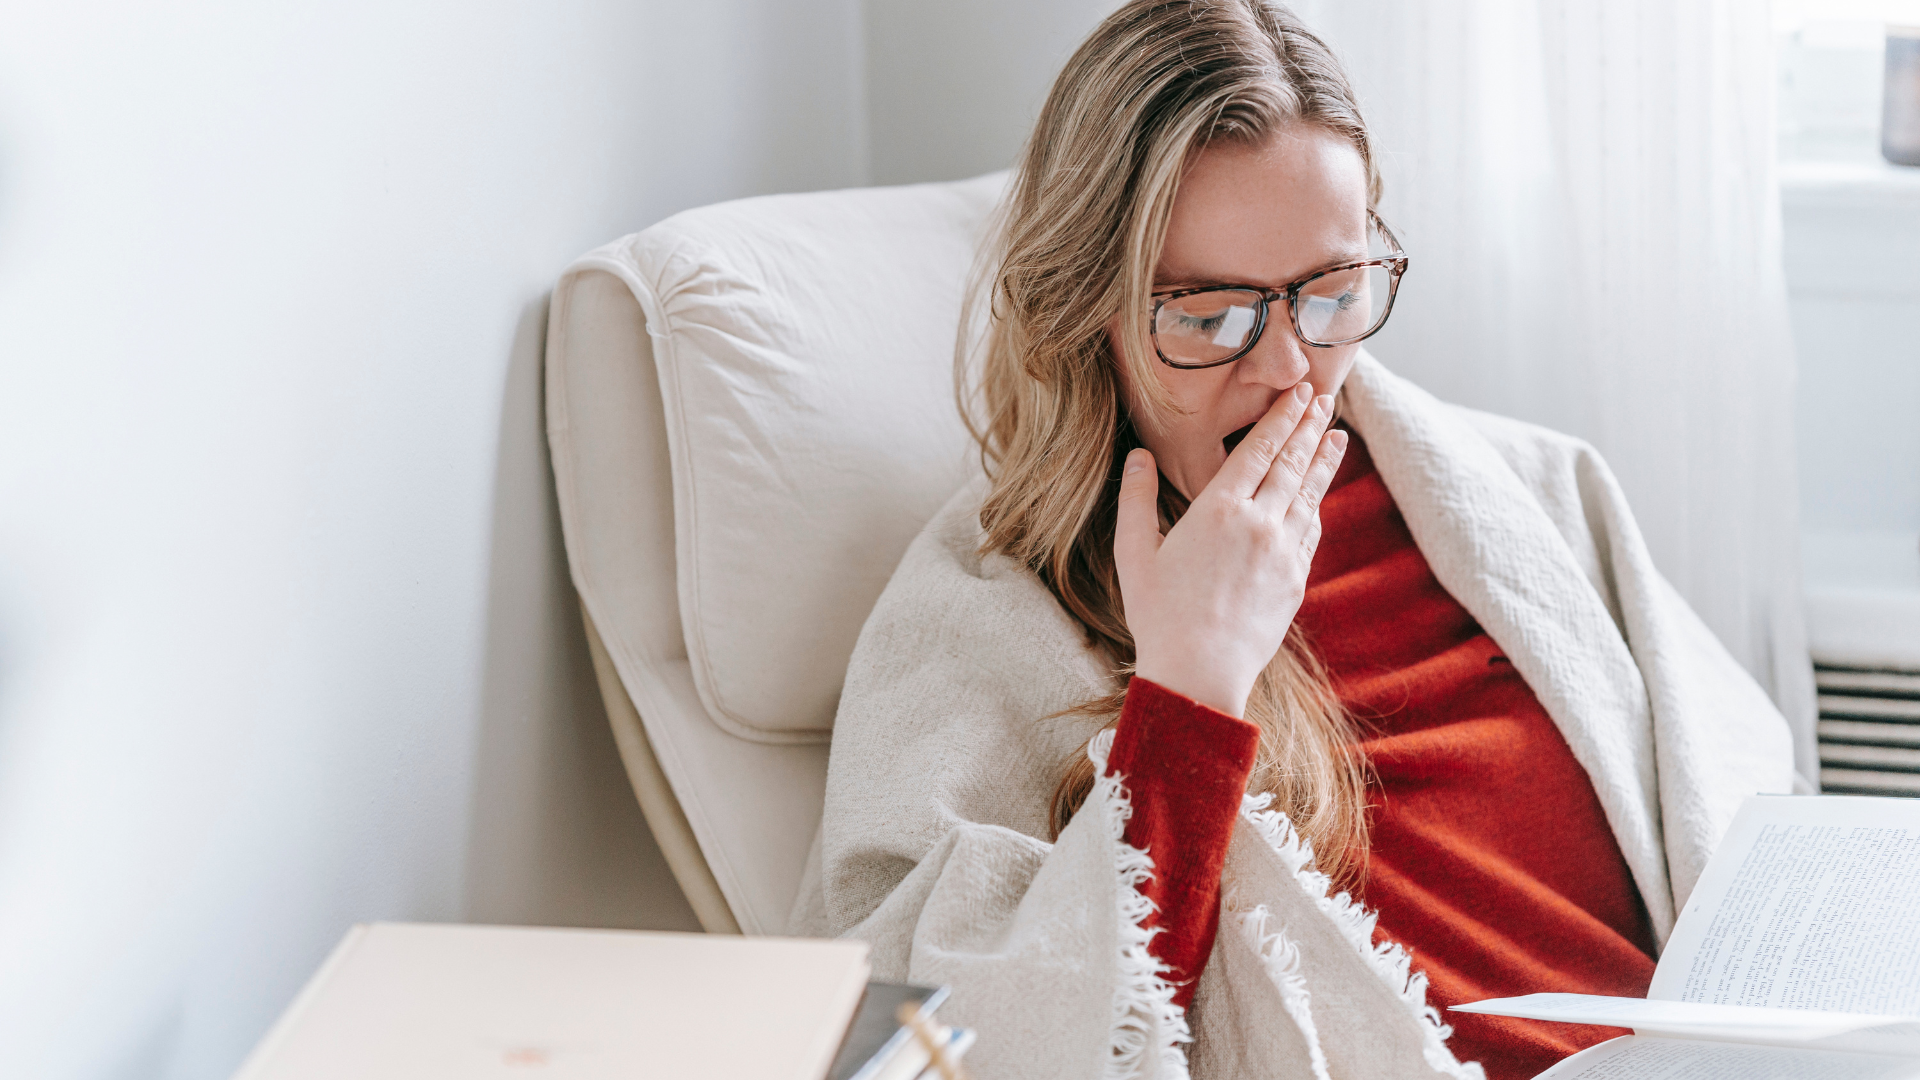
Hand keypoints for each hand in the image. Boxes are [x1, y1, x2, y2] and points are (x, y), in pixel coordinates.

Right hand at [1115, 382, 1346, 717]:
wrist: (1200, 672)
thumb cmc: (1158, 615)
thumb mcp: (1134, 553)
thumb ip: (1136, 498)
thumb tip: (1137, 454)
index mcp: (1217, 510)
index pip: (1258, 449)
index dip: (1282, 417)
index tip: (1300, 392)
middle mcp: (1257, 523)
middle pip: (1290, 464)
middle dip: (1309, 426)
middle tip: (1325, 398)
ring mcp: (1282, 552)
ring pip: (1309, 494)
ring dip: (1323, 461)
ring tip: (1336, 435)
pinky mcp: (1295, 581)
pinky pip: (1311, 532)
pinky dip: (1316, 506)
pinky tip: (1318, 495)